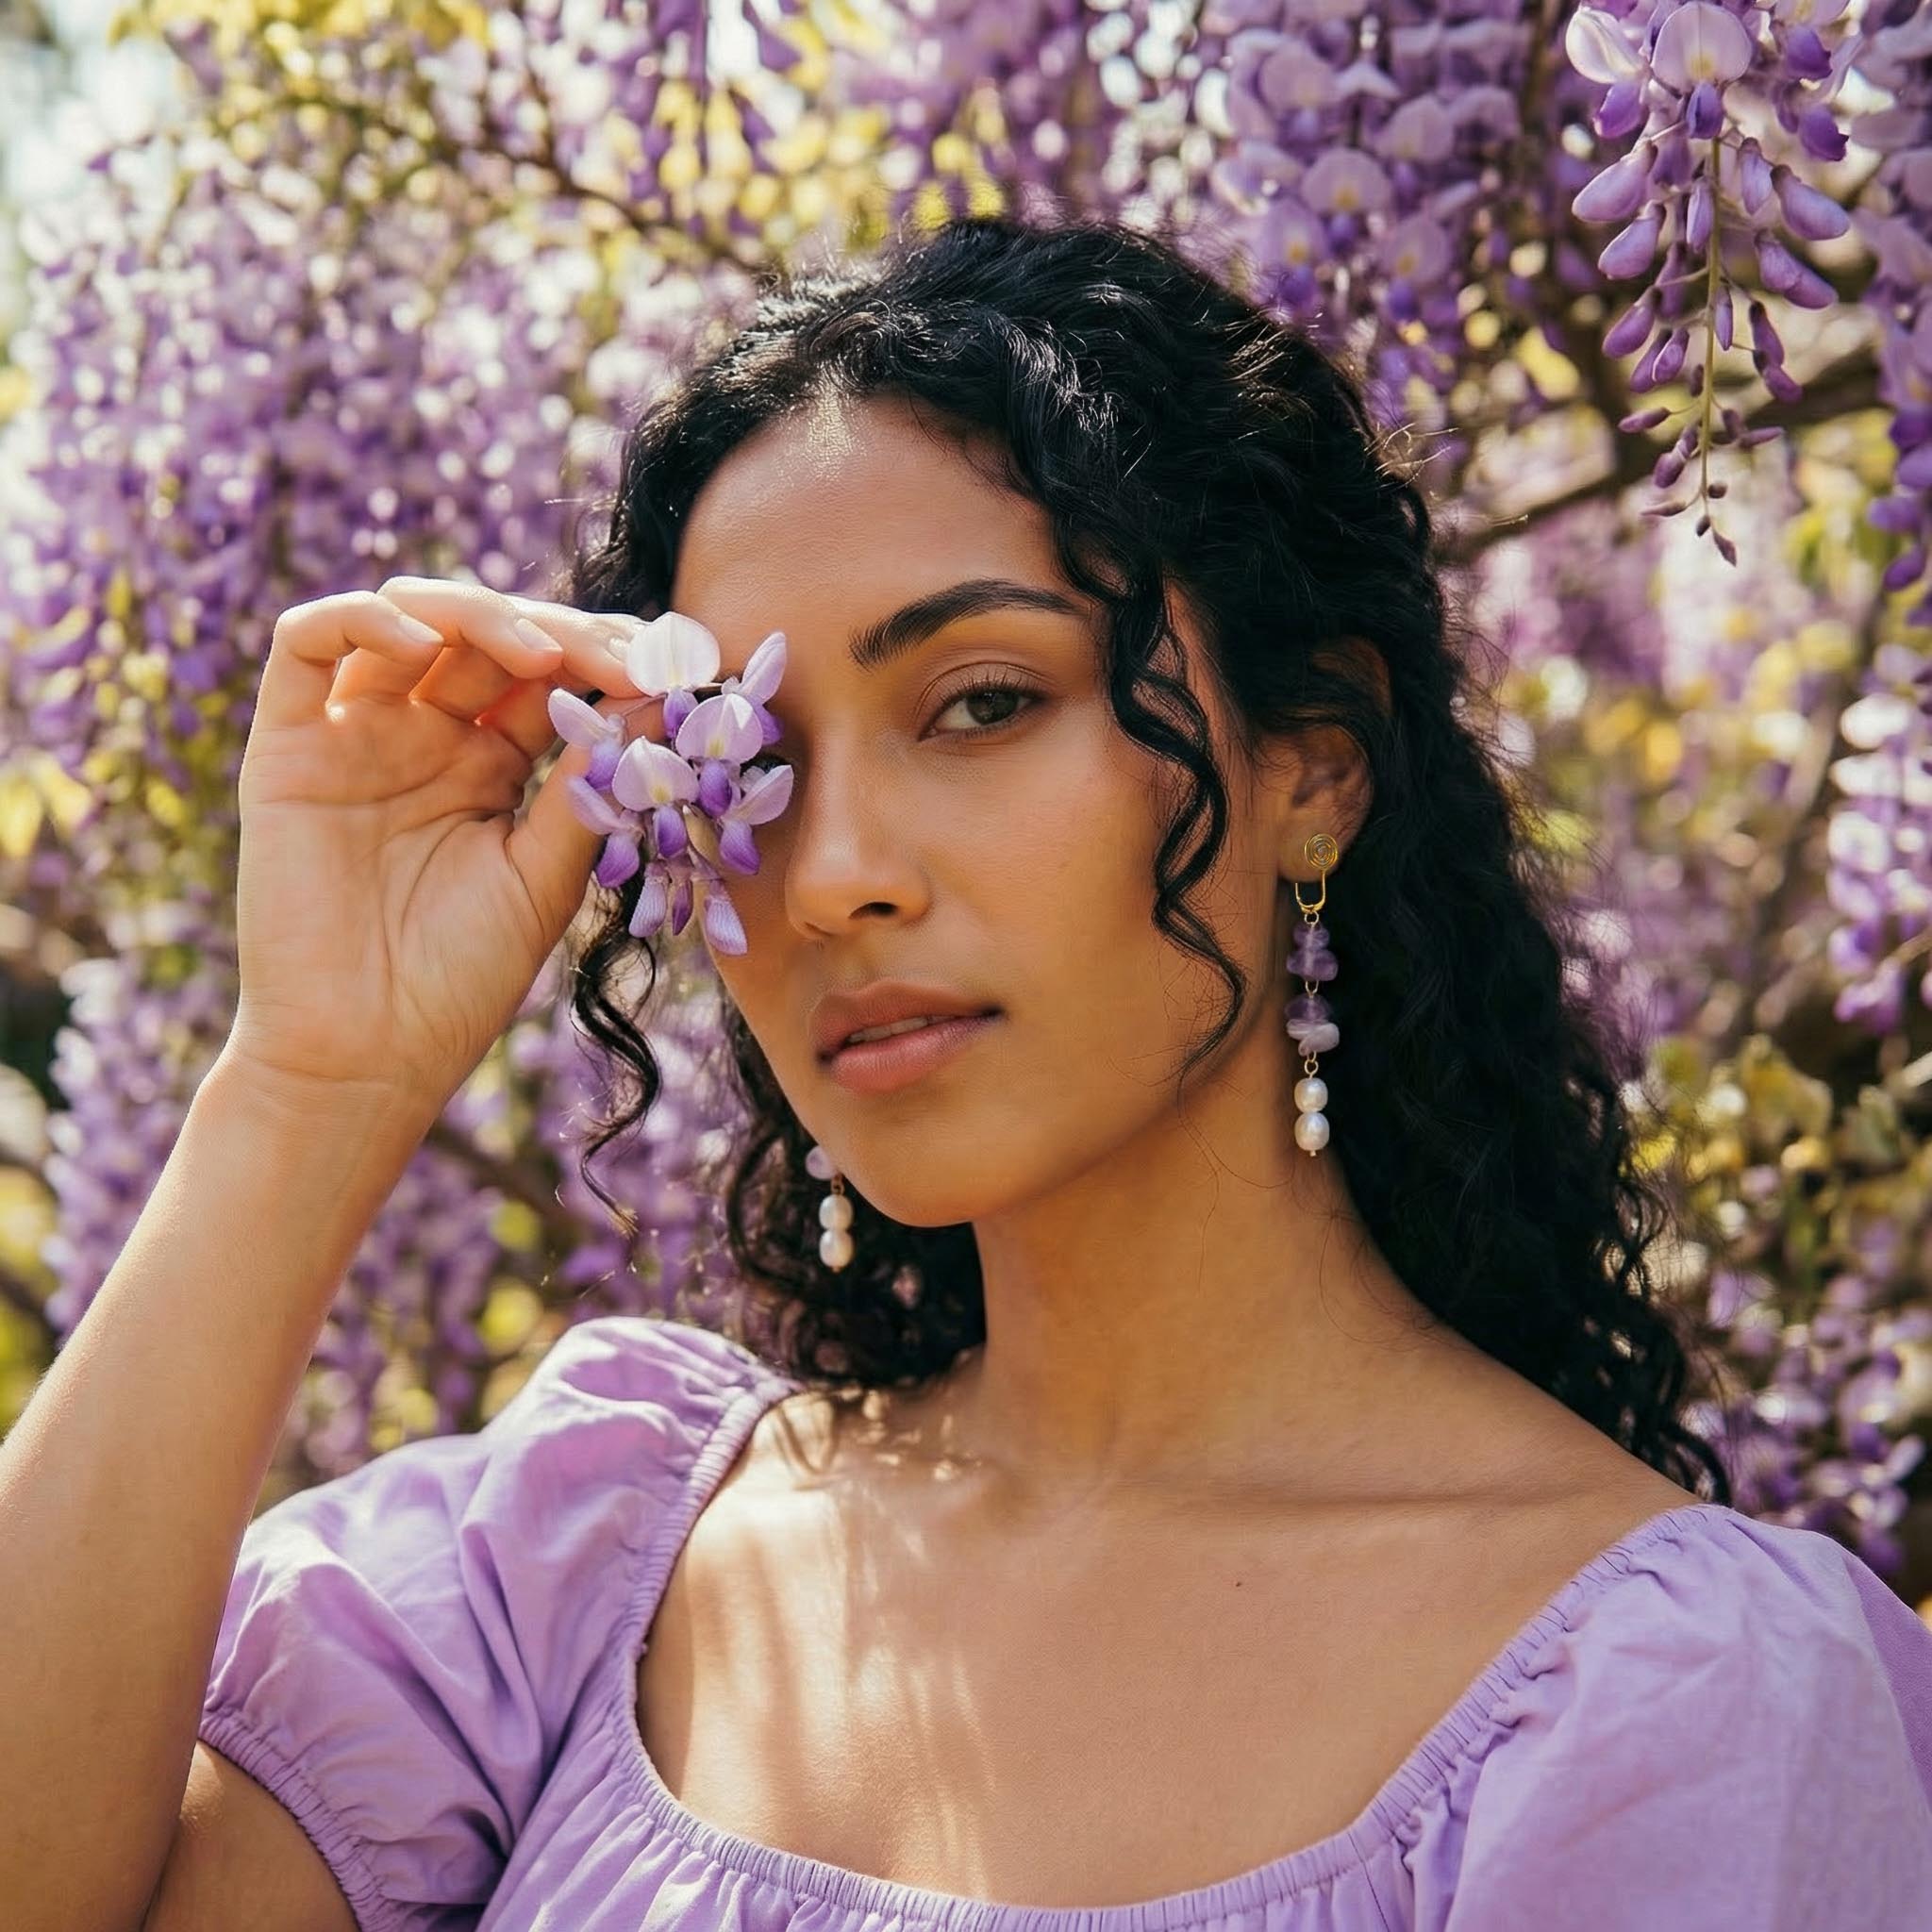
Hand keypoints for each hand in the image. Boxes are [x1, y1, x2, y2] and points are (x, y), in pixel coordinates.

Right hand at [224, 576, 666, 1114]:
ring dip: (478, 614)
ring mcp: (354, 734)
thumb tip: (662, 701)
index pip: (549, 673)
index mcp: (489, 764)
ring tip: (543, 655)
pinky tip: (427, 646)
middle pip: (488, 635)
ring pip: (407, 618)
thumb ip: (590, 783)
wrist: (367, 1057)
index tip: (675, 668)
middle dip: (561, 631)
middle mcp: (422, 735)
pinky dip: (365, 619)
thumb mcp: (547, 873)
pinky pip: (308, 643)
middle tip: (624, 657)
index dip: (607, 656)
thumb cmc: (462, 979)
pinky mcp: (286, 747)